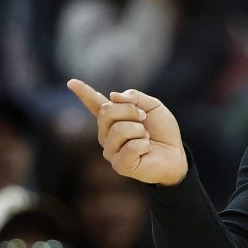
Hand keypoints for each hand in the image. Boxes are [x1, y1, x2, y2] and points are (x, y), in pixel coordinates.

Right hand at [67, 79, 187, 185]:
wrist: (176, 154)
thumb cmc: (163, 132)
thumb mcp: (153, 107)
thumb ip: (134, 97)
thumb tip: (112, 96)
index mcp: (114, 118)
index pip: (94, 104)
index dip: (83, 92)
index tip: (71, 82)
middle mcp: (107, 134)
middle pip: (106, 111)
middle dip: (130, 111)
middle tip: (144, 119)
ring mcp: (111, 150)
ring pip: (119, 129)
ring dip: (140, 130)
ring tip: (146, 138)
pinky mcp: (119, 165)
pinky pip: (130, 147)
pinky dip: (144, 145)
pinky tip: (146, 150)